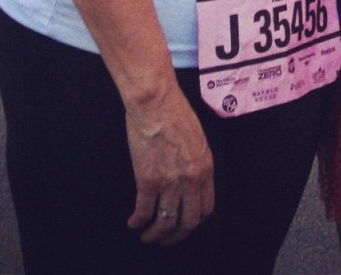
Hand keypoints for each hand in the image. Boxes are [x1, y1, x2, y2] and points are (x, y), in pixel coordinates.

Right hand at [124, 85, 214, 244]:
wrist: (156, 101)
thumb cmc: (175, 111)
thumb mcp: (197, 137)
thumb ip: (195, 160)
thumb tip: (189, 176)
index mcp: (205, 166)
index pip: (206, 207)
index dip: (195, 220)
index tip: (185, 224)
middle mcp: (191, 178)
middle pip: (188, 221)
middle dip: (177, 236)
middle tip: (166, 238)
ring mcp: (170, 181)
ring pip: (166, 223)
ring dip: (156, 235)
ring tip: (148, 236)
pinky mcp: (148, 180)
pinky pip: (144, 212)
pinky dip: (137, 222)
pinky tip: (133, 223)